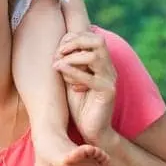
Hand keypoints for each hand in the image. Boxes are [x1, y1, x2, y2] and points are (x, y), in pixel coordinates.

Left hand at [53, 31, 116, 145]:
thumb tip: (56, 47)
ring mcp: (110, 79)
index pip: (92, 36)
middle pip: (98, 40)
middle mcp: (108, 68)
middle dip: (75, 42)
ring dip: (72, 59)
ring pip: (95, 56)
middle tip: (59, 53)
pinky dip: (73, 71)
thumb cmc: (79, 103)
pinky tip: (59, 71)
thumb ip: (67, 63)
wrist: (93, 129)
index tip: (58, 49)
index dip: (73, 37)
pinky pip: (91, 78)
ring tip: (57, 67)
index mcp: (101, 62)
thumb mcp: (70, 78)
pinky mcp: (107, 92)